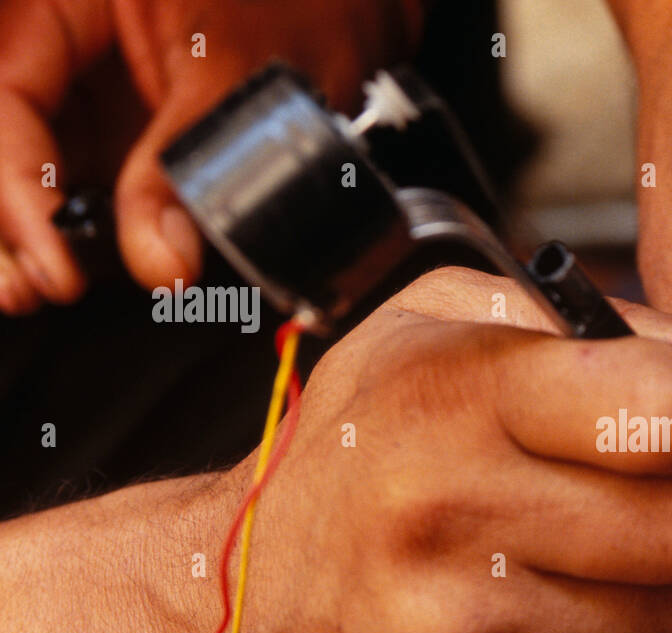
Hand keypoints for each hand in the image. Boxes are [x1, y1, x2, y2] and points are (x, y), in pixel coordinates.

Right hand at [0, 0, 419, 312]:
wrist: (363, 12)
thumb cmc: (305, 8)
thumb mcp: (238, 79)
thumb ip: (188, 167)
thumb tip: (161, 265)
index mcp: (66, 4)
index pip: (10, 99)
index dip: (18, 192)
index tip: (57, 268)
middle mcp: (69, 49)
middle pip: (10, 136)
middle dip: (10, 218)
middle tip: (27, 290)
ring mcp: (95, 95)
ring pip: (36, 165)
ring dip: (29, 233)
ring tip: (36, 292)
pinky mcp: (131, 137)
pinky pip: (89, 185)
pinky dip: (80, 232)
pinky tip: (74, 272)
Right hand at [211, 268, 671, 632]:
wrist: (237, 596)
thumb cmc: (360, 445)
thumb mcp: (448, 328)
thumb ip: (609, 325)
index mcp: (459, 398)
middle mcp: (451, 516)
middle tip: (649, 498)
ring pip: (665, 615)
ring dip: (649, 587)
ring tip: (575, 558)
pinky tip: (534, 623)